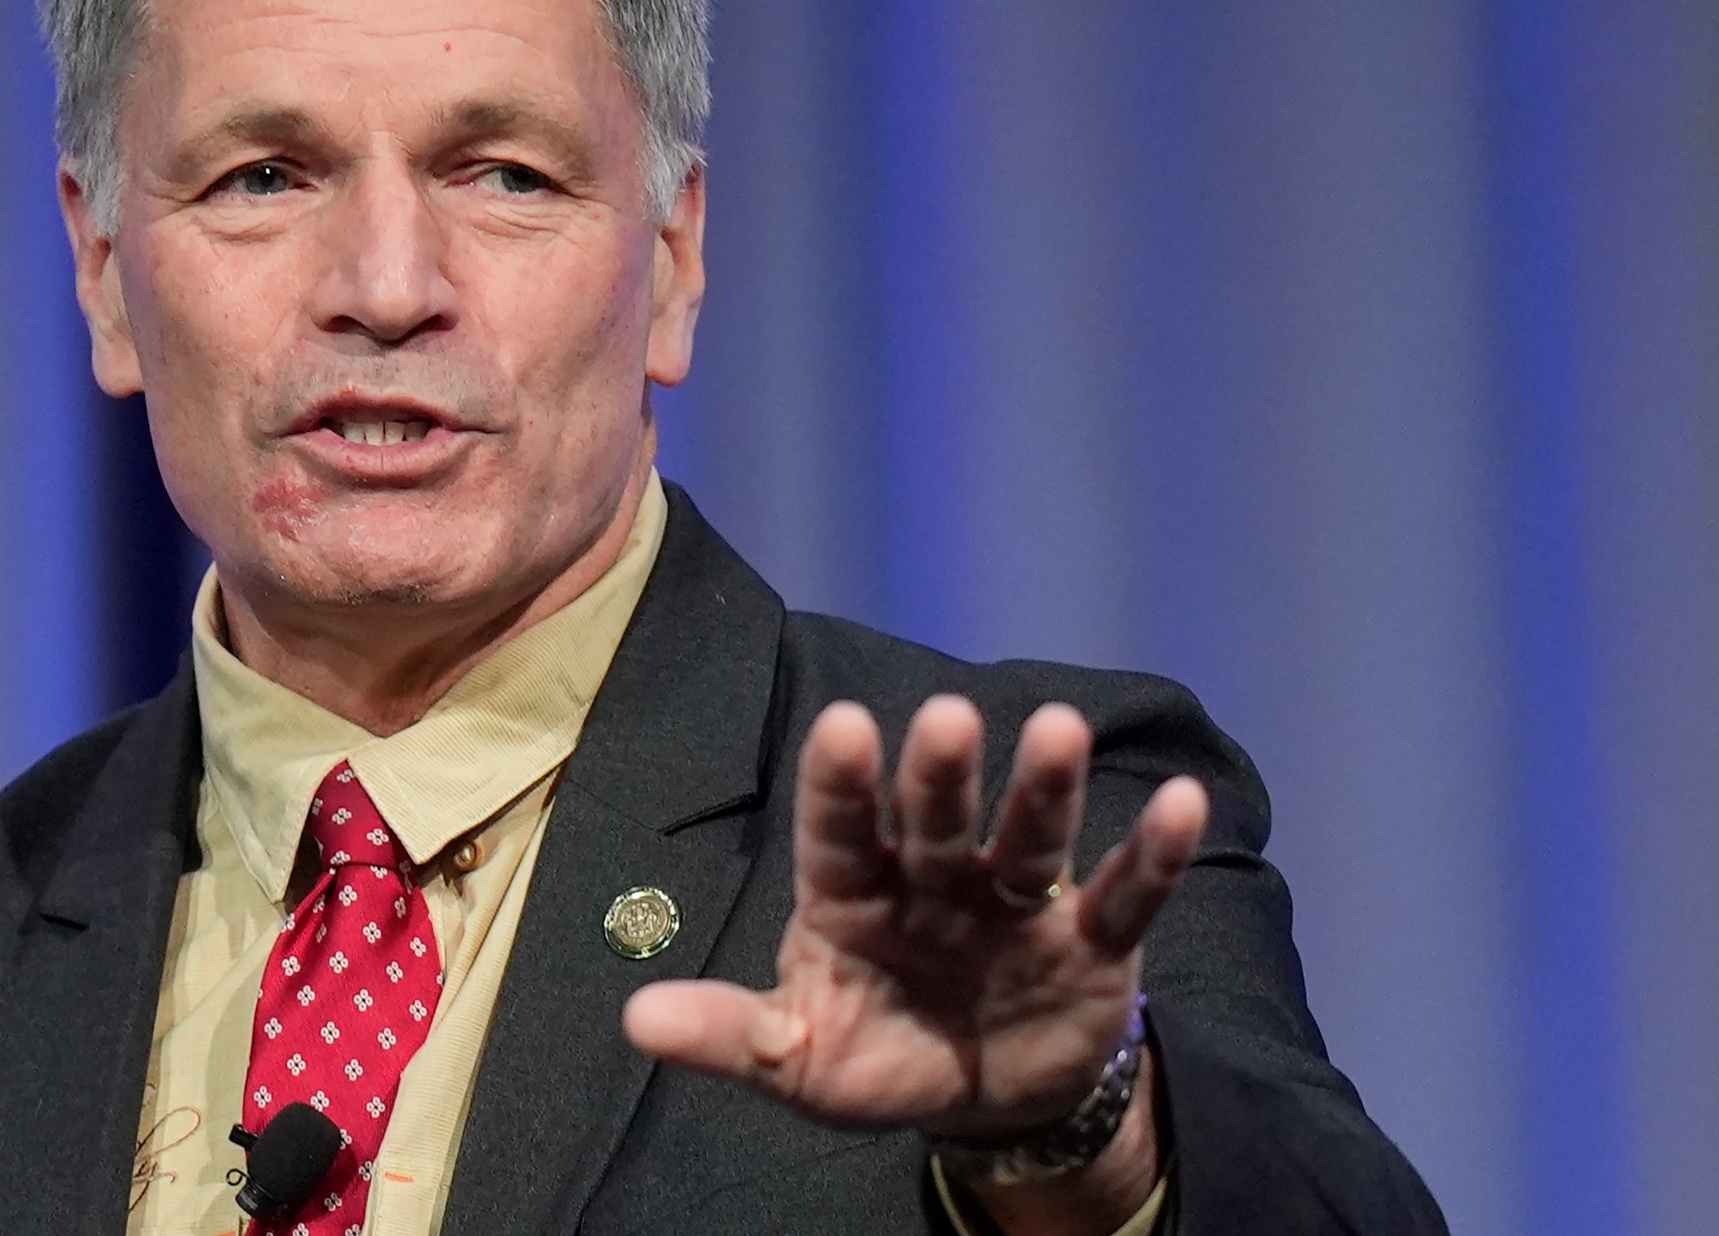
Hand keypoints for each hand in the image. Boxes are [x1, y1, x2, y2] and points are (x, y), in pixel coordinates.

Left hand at [622, 695, 1206, 1142]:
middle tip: (946, 718)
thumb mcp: (800, 1059)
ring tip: (1058, 726)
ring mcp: (1014, 902)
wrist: (986, 1101)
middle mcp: (934, 878)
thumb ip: (731, 1035)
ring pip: (1029, 835)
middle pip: (935, 817)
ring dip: (1044, 786)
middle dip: (941, 773)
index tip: (842, 726)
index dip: (841, 784)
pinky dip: (1153, 853)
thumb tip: (637, 1019)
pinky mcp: (1090, 941)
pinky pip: (1123, 892)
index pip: (840, 832)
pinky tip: (1182, 801)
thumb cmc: (878, 1057)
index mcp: (853, 895)